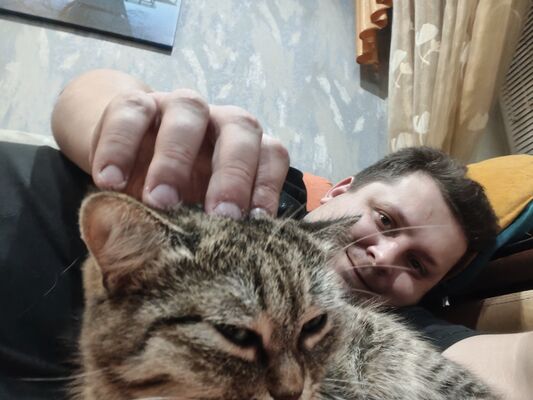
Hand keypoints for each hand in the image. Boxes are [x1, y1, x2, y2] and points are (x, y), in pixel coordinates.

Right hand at [89, 89, 288, 217]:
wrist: (126, 156)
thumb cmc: (175, 194)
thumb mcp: (196, 212)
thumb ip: (215, 229)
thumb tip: (235, 274)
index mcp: (245, 147)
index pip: (271, 155)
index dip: (267, 186)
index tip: (255, 224)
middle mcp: (219, 122)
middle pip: (240, 129)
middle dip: (231, 174)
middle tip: (217, 217)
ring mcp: (178, 107)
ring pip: (189, 112)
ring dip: (175, 158)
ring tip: (158, 202)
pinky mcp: (136, 102)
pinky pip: (130, 110)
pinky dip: (120, 145)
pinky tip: (110, 181)